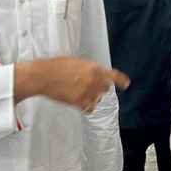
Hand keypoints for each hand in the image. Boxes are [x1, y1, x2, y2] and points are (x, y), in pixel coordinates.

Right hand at [15, 57, 129, 111]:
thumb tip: (94, 74)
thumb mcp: (77, 62)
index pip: (113, 76)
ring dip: (92, 97)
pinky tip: (80, 102)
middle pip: (106, 88)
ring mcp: (87, 93)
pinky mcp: (78, 103)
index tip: (126, 84)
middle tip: (91, 86)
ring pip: (97, 99)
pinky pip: (89, 108)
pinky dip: (87, 106)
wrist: (43, 76)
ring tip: (80, 92)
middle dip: (100, 87)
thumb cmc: (57, 66)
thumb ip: (89, 69)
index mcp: (94, 68)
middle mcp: (93, 81)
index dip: (121, 81)